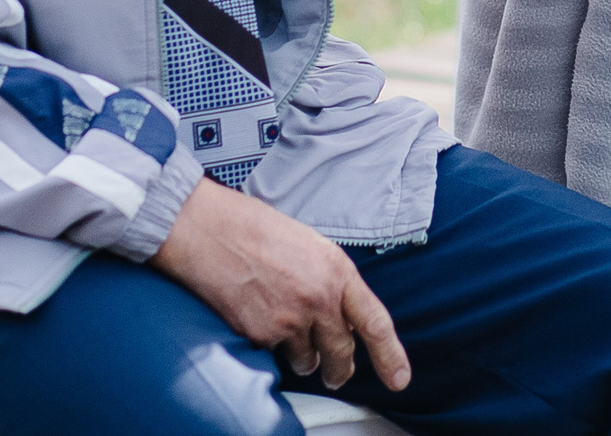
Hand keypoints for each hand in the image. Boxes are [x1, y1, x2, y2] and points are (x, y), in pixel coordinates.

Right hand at [152, 177, 407, 392]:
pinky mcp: (261, 334)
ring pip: (307, 360)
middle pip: (342, 352)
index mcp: (338, 271)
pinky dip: (268, 345)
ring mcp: (290, 319)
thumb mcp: (311, 248)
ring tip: (283, 327)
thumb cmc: (257, 231)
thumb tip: (340, 317)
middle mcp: (320, 298)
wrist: (211, 231)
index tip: (400, 378)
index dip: (391, 355)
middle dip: (340, 369)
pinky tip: (256, 315)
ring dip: (301, 356)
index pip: (375, 322)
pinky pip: (274, 354)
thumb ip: (331, 282)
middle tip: (336, 375)